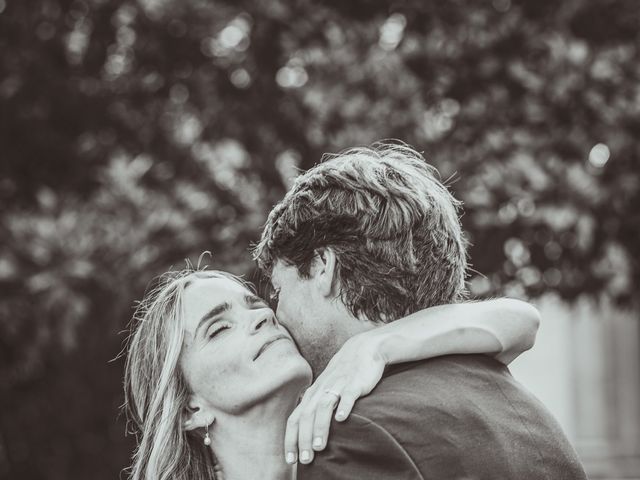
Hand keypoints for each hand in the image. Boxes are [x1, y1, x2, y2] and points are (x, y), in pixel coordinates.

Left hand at [284, 332, 386, 464]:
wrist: (362, 350)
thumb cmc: (342, 375)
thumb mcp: (324, 391)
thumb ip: (315, 409)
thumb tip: (306, 434)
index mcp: (312, 395)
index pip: (295, 419)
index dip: (291, 439)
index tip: (290, 460)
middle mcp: (321, 391)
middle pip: (307, 416)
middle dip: (304, 439)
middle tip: (306, 460)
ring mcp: (337, 386)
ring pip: (324, 407)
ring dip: (320, 427)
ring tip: (320, 447)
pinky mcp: (354, 383)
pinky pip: (348, 395)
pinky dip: (343, 407)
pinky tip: (341, 419)